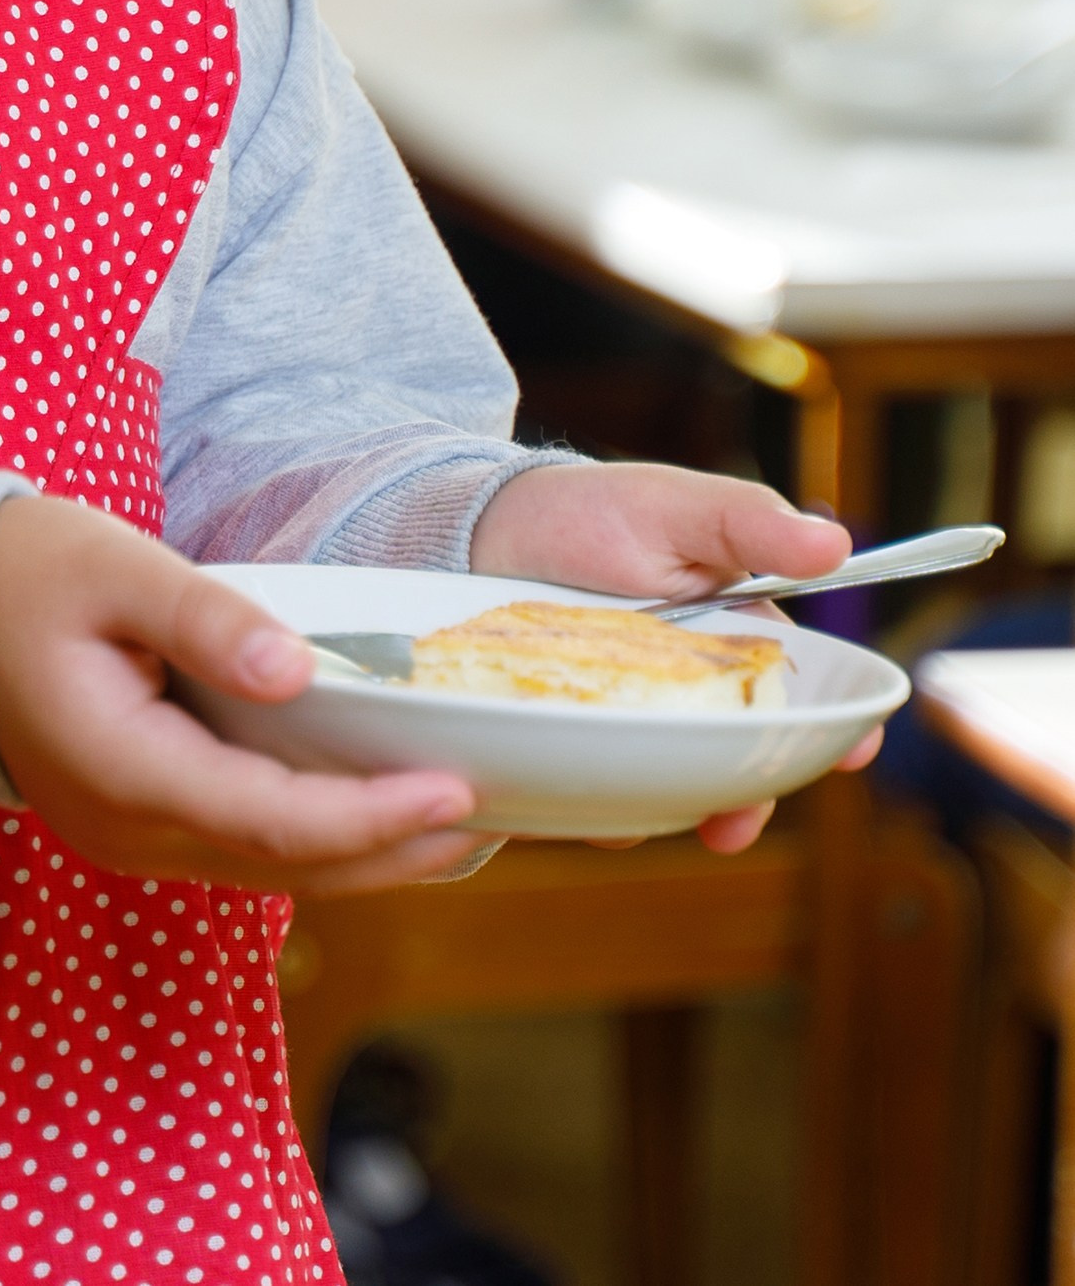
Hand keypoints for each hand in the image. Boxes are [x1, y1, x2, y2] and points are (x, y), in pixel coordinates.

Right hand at [0, 496, 479, 896]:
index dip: (369, 815)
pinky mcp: (138, 824)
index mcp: (121, 769)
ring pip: (268, 872)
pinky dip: (316, 839)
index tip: (457, 790)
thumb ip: (204, 617)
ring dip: (363, 856)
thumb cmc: (19, 573)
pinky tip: (370, 811)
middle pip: (283, 867)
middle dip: (391, 851)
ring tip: (460, 825)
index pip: (269, 818)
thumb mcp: (109, 564)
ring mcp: (129, 839)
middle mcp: (128, 829)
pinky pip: (243, 850)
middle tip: (493, 819)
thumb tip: (298, 669)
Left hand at [473, 461, 882, 848]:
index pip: (801, 690)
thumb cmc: (590, 510)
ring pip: (678, 786)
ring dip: (674, 810)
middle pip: (745, 759)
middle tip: (735, 825)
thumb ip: (751, 525)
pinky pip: (605, 792)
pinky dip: (601, 805)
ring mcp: (637, 722)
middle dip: (750, 798)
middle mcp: (694, 690)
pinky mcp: (582, 745)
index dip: (833, 728)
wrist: (479, 533)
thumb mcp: (673, 507)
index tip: (853, 752)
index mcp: (736, 635)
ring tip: (650, 817)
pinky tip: (583, 802)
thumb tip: (836, 544)